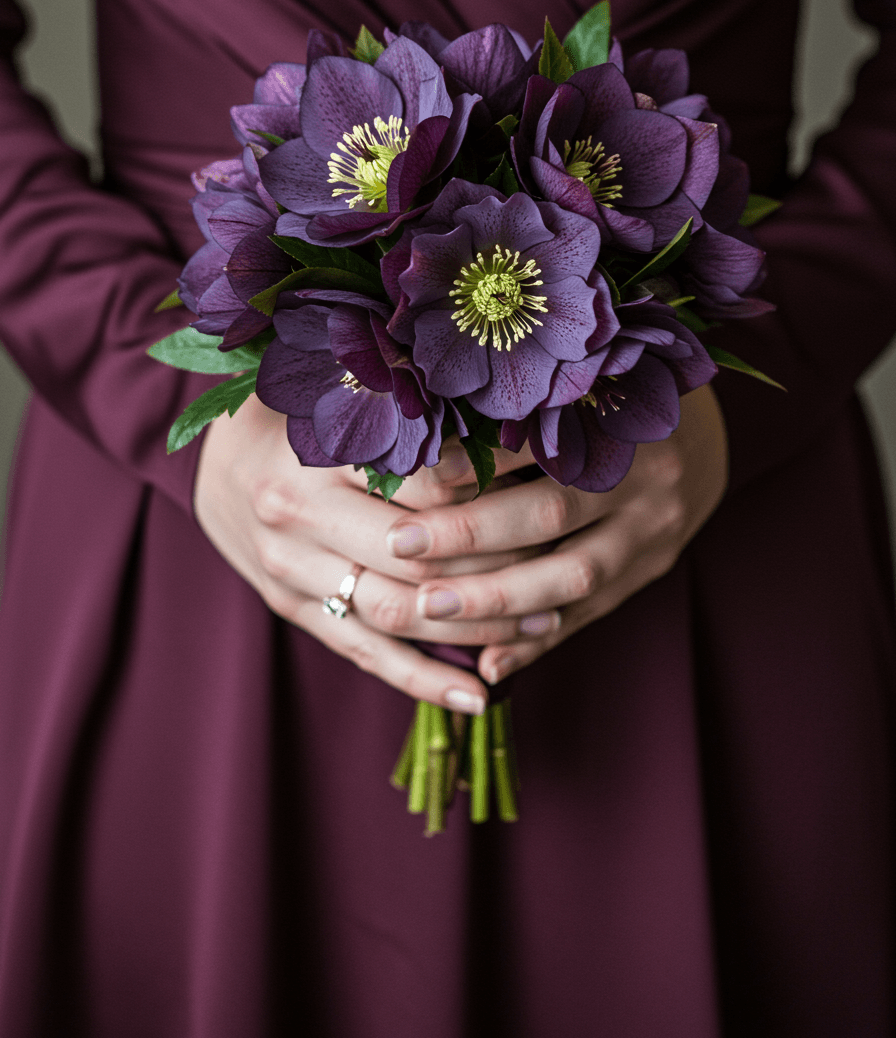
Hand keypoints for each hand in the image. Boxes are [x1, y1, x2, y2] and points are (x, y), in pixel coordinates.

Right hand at [193, 393, 541, 713]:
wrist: (216, 470)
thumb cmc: (295, 420)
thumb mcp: (336, 392)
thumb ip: (400, 404)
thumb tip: (496, 407)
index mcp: (313, 452)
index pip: (416, 479)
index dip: (489, 485)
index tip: (545, 483)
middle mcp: (297, 515)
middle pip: (414, 554)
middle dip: (496, 564)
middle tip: (564, 564)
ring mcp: (290, 572)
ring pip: (396, 611)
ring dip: (474, 625)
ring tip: (544, 625)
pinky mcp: (293, 611)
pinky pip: (363, 653)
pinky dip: (421, 681)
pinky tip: (476, 699)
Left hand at [389, 384, 728, 683]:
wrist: (704, 438)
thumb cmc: (613, 401)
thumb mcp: (578, 391)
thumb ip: (516, 413)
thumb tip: (424, 434)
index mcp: (620, 419)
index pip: (538, 442)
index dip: (476, 461)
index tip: (414, 474)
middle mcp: (645, 478)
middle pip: (551, 512)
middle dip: (471, 532)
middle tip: (402, 545)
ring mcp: (654, 532)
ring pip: (574, 575)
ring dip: (497, 597)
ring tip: (429, 608)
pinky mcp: (652, 571)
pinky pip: (591, 614)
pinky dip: (537, 641)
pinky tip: (489, 662)